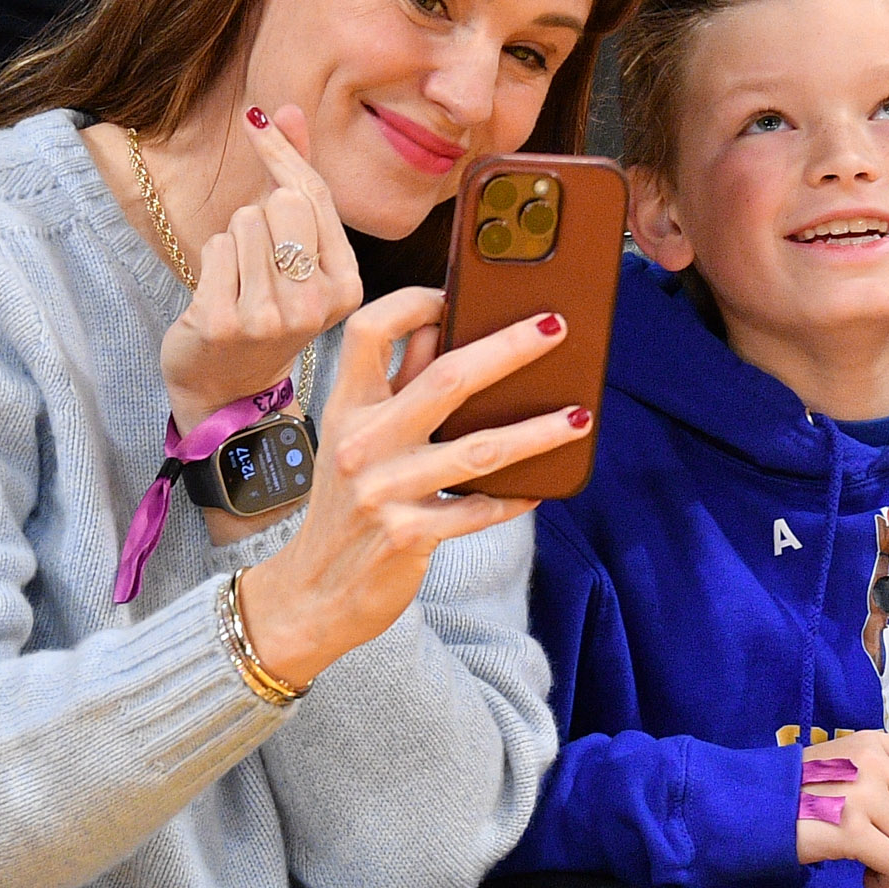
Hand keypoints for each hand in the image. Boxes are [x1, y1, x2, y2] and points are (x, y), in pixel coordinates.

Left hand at [159, 106, 367, 434]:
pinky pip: (216, 248)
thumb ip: (294, 177)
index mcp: (347, 285)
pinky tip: (218, 295)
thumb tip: (286, 109)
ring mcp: (273, 317)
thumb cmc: (262, 305)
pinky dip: (211, 261)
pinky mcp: (227, 323)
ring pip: (245, 222)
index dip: (283, 152)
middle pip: (282, 201)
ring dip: (233, 240)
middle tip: (256, 255)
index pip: (315, 194)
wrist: (226, 384)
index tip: (259, 121)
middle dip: (260, 211)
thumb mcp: (291, 246)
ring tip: (239, 281)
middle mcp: (317, 304)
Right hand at [232, 285, 592, 689]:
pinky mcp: (408, 535)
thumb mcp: (353, 441)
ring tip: (579, 416)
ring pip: (479, 448)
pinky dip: (514, 498)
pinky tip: (542, 487)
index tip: (458, 294)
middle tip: (555, 328)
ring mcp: (384, 490)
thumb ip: (395, 388)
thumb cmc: (342, 510)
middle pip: (446, 377)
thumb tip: (443, 327)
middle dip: (509, 348)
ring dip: (537, 431)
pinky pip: (478, 510)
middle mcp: (361, 443)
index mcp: (346, 408)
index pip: (370, 330)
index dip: (415, 302)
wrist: (309, 593)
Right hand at [794, 730, 888, 887]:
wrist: (751, 805)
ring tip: (879, 874)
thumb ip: (886, 781)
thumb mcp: (845, 766)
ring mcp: (862, 795)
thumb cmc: (798, 793)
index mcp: (876, 744)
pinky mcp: (849, 828)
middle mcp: (874, 764)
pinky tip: (868, 880)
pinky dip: (886, 881)